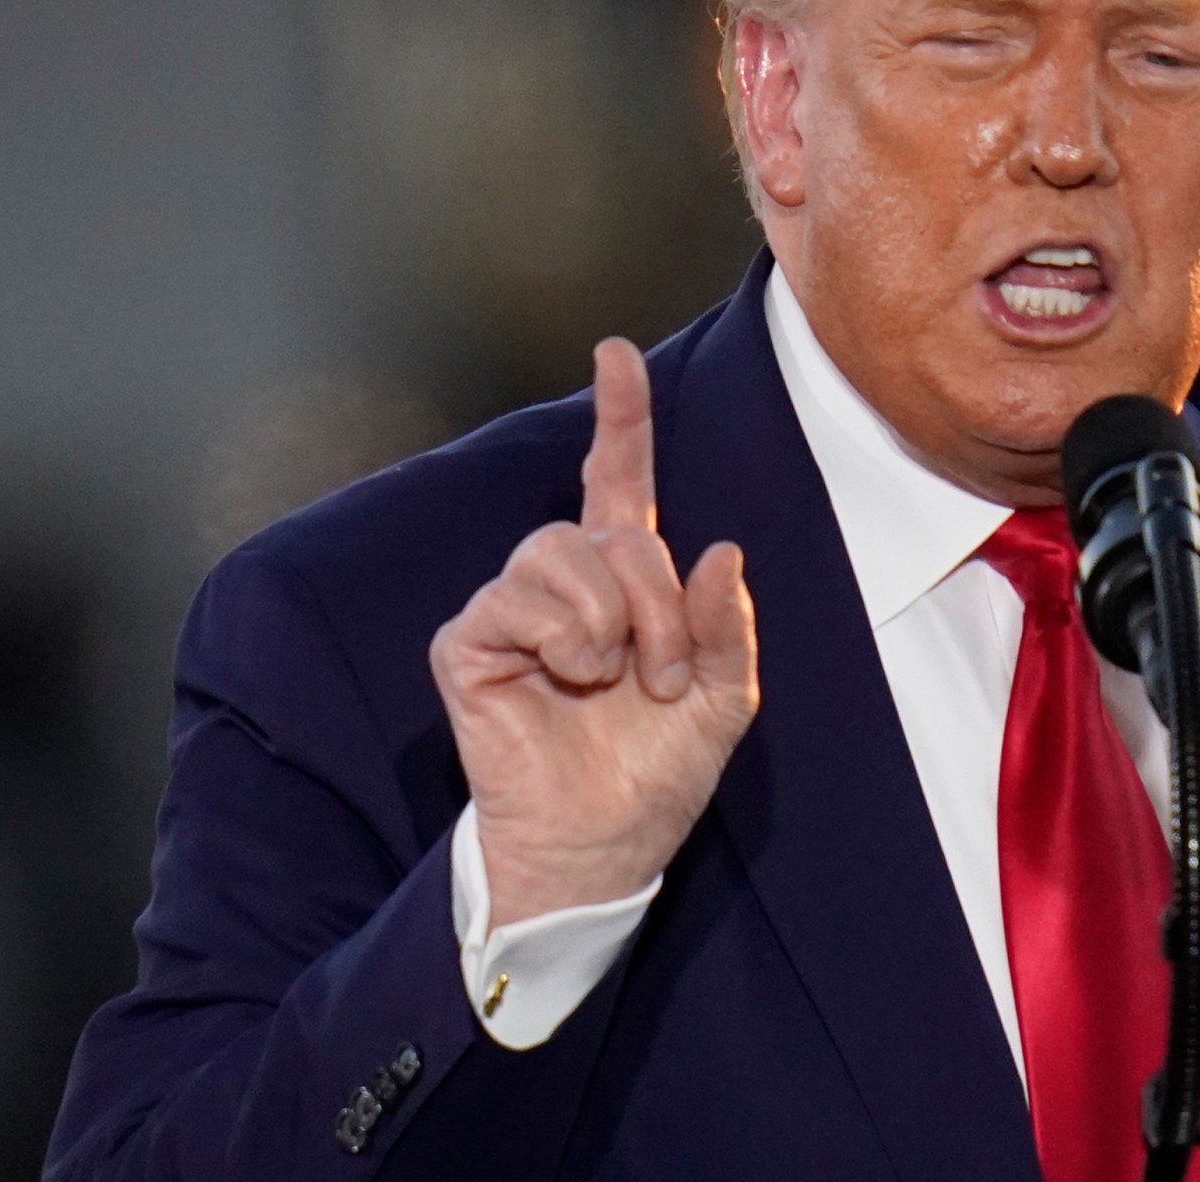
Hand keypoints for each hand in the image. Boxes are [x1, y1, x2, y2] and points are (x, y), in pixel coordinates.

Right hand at [430, 338, 758, 927]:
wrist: (605, 844)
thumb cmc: (658, 773)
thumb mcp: (725, 699)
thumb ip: (729, 627)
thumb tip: (722, 551)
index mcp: (628, 583)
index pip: (618, 481)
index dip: (619, 418)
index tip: (615, 355)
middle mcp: (567, 583)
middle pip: (612, 530)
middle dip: (657, 599)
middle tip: (664, 672)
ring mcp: (514, 609)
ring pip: (560, 553)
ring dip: (611, 618)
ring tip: (614, 678)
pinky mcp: (471, 643)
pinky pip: (511, 598)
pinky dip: (559, 635)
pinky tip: (569, 677)